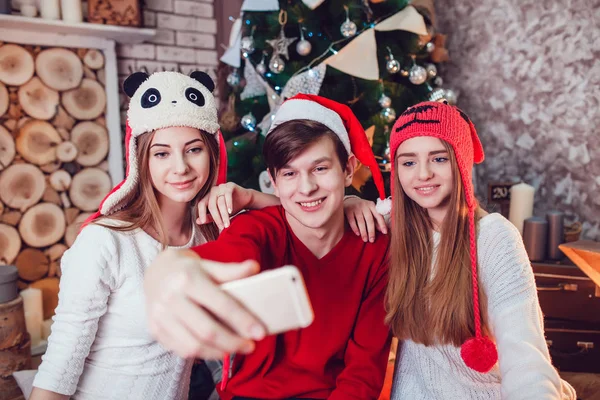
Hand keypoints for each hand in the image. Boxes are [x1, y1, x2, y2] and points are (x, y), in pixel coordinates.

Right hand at [144, 249, 265, 359]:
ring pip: (193, 345)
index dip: (243, 320)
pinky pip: (181, 350)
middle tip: (250, 346)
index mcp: (188, 279)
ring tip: (236, 349)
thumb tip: (255, 267)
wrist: (156, 274)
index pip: (221, 304)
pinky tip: (217, 350)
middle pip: (207, 330)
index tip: (260, 333)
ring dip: (219, 352)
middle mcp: (171, 298)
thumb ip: (232, 270)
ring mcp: (160, 316)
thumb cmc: (189, 271)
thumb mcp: (209, 266)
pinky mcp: (155, 330)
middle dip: (233, 342)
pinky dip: (202, 354)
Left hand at [196, 182, 253, 229]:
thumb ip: (209, 217)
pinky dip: (229, 204)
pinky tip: (230, 211)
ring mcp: (221, 187)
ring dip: (224, 214)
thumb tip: (198, 221)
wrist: (245, 199)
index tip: (203, 222)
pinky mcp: (230, 186)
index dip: (201, 213)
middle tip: (222, 227)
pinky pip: (228, 195)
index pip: (201, 204)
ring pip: (220, 202)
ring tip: (227, 223)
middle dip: (217, 218)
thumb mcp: (220, 214)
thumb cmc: (231, 207)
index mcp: (208, 196)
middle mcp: (213, 191)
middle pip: (212, 205)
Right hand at [343, 196, 387, 242]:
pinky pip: (352, 221)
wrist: (349, 201)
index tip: (385, 232)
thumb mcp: (369, 211)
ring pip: (361, 221)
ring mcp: (356, 207)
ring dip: (363, 231)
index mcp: (372, 205)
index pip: (378, 215)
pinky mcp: (348, 210)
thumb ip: (375, 220)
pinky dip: (355, 228)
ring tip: (365, 239)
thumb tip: (382, 230)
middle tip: (372, 240)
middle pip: (369, 220)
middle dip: (371, 231)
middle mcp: (364, 205)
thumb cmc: (362, 208)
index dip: (382, 224)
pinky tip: (357, 234)